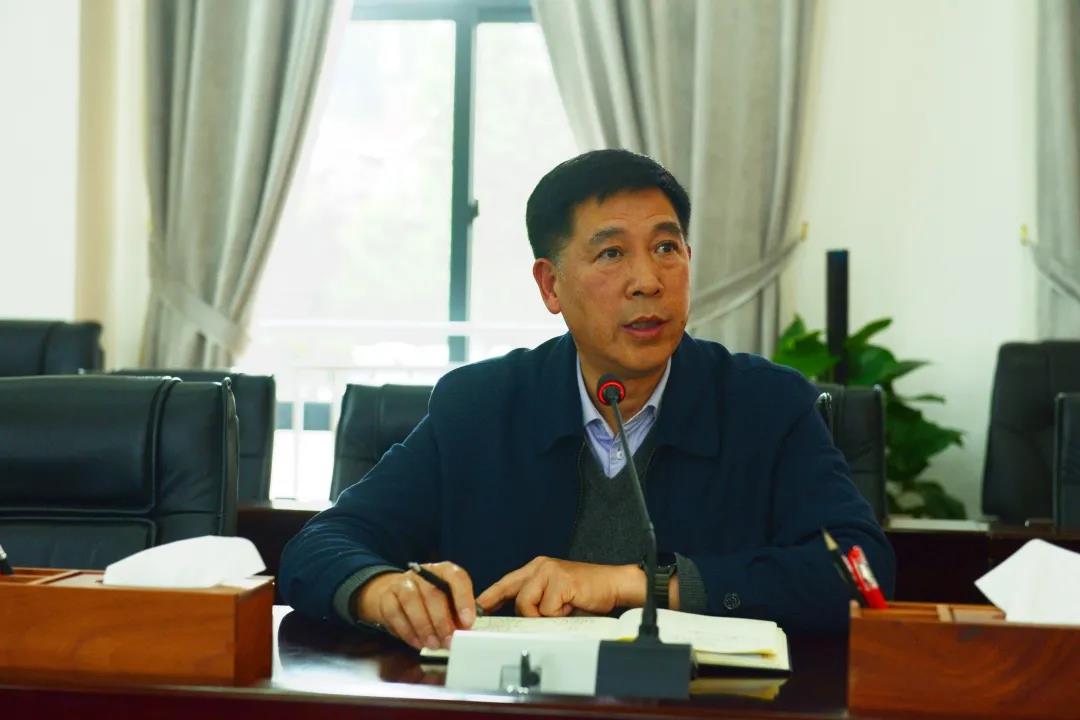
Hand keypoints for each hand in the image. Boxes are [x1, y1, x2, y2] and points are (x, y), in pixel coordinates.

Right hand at [355, 562, 476, 650]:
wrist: (396, 594)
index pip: (456, 577)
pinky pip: (394, 613)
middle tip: (448, 641)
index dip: (463, 599)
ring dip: (424, 627)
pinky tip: (417, 642)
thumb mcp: (448, 603)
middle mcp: (423, 573)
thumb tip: (464, 631)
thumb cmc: (430, 601)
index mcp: (444, 571)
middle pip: (433, 592)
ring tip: (433, 644)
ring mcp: (403, 582)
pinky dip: (407, 631)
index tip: (467, 622)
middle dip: (442, 620)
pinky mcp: (386, 596)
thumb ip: (457, 614)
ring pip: (411, 601)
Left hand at [477, 557, 641, 617]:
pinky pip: (546, 609)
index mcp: (538, 568)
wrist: (615, 585)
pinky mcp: (560, 580)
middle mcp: (541, 566)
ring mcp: (550, 571)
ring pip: (528, 604)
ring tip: (565, 608)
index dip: (491, 596)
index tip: (477, 607)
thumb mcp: (557, 596)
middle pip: (516, 597)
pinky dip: (559, 615)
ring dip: (546, 615)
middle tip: (554, 615)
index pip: (507, 582)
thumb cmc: (587, 594)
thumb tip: (519, 620)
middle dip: (530, 614)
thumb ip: (538, 602)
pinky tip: (572, 606)